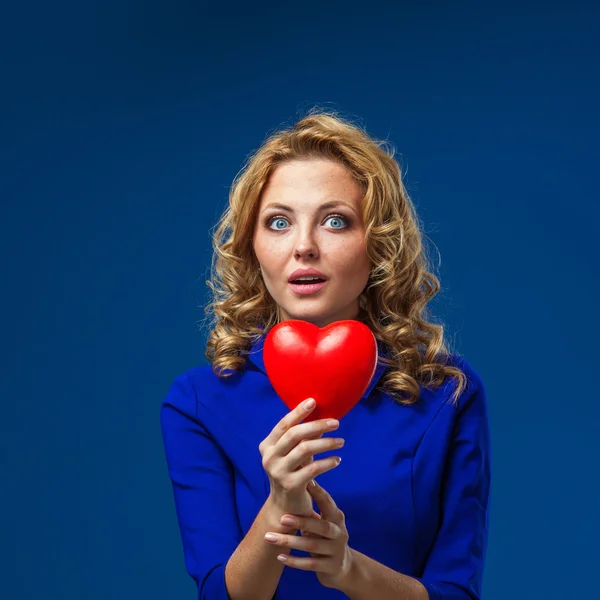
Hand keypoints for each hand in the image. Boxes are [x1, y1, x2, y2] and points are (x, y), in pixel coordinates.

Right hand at [259, 398, 343, 516]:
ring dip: (326, 443)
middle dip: (317, 425)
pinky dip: (328, 462)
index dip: (298, 412)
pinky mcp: (291, 485)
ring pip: (305, 449)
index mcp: (267, 445)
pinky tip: (337, 460)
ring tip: (341, 441)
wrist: (286, 507)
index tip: (313, 401)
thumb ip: (303, 437)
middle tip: (336, 422)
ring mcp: (278, 472)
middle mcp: (269, 457)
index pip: (283, 424)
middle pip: (294, 434)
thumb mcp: (294, 454)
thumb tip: (322, 417)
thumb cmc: (292, 473)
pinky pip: (313, 468)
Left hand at [264, 479, 354, 590]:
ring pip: (312, 545)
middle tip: (282, 518)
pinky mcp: (331, 567)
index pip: (327, 503)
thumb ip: (312, 511)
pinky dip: (294, 561)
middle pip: (321, 526)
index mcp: (337, 518)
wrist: (343, 567)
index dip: (318, 493)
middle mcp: (339, 533)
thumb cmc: (326, 538)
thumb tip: (294, 486)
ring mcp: (336, 551)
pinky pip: (310, 564)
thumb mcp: (324, 523)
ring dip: (289, 541)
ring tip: (270, 538)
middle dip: (301, 521)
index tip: (304, 483)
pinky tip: (279, 556)